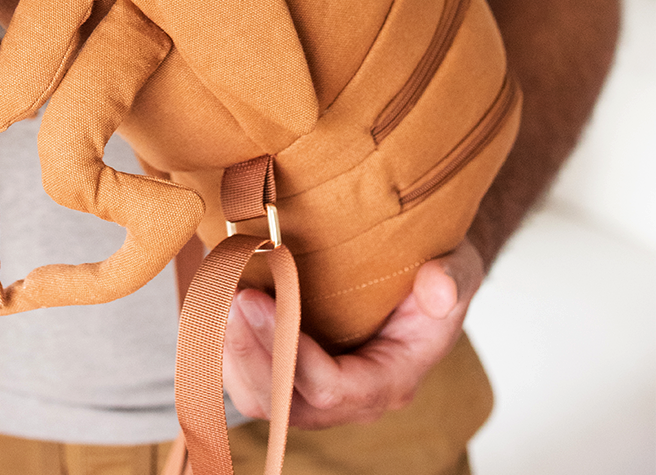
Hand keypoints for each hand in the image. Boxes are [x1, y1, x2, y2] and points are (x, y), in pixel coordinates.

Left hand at [222, 239, 484, 428]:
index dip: (291, 353)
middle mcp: (350, 396)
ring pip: (263, 398)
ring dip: (231, 354)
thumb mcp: (460, 268)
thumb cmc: (438, 274)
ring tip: (213, 300)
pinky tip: (213, 307)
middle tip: (225, 299)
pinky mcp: (294, 372)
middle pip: (288, 402)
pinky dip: (226, 350)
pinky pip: (252, 380)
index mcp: (391, 379)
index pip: (333, 388)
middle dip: (250, 354)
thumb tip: (439, 287)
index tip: (257, 300)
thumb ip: (453, 279)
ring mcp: (319, 389)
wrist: (425, 278)